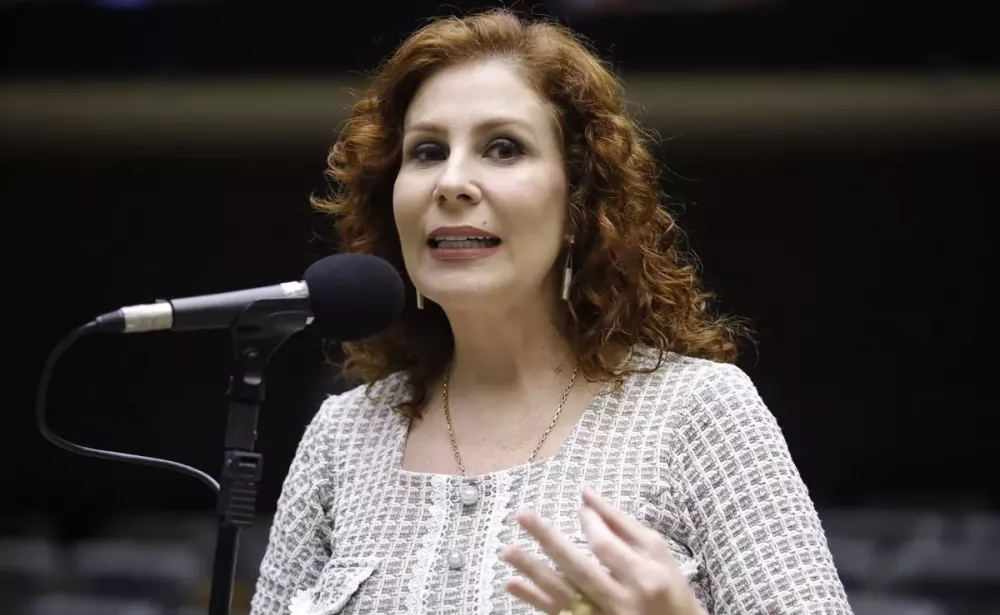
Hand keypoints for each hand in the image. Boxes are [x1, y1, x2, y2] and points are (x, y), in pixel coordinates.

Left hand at [501, 487, 704, 614]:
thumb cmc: (669, 587)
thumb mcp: (658, 553)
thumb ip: (624, 525)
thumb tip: (588, 497)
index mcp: (643, 576)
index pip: (605, 546)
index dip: (588, 523)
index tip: (580, 508)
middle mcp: (621, 600)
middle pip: (578, 568)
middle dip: (549, 540)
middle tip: (522, 516)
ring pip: (562, 594)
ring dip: (533, 571)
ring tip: (507, 550)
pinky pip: (557, 614)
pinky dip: (534, 600)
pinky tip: (512, 583)